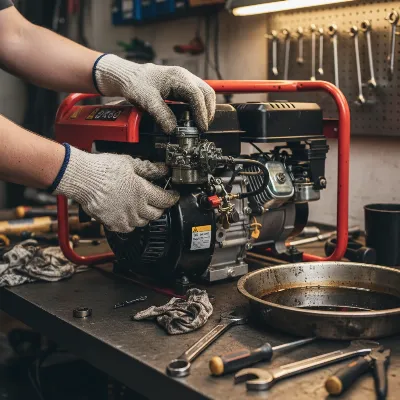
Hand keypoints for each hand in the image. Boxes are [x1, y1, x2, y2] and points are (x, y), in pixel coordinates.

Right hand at [53, 145, 178, 232]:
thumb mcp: (130, 163)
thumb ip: (149, 168)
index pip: (165, 200)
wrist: (82, 178)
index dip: (172, 198)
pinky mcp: (112, 223)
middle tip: (158, 202)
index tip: (173, 196)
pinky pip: (126, 228)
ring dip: (145, 216)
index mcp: (142, 192)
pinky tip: (127, 215)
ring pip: (142, 223)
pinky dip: (130, 223)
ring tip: (142, 208)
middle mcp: (136, 208)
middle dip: (160, 208)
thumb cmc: (103, 169)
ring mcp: (124, 217)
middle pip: (156, 214)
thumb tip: (163, 169)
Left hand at [94, 54, 215, 132]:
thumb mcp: (146, 101)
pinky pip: (198, 94)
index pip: (197, 95)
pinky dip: (200, 106)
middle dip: (207, 112)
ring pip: (205, 93)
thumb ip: (161, 115)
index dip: (201, 113)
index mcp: (178, 77)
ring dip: (206, 109)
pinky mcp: (184, 85)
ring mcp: (186, 79)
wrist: (130, 76)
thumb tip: (172, 130)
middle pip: (206, 93)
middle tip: (202, 128)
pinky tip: (195, 117)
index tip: (201, 127)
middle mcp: (185, 76)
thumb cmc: (136, 84)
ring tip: (200, 124)